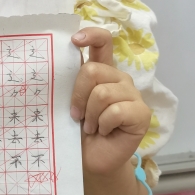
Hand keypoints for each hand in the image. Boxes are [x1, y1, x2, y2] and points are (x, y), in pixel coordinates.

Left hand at [70, 27, 150, 176]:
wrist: (90, 160)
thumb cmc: (77, 130)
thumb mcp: (68, 102)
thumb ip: (68, 82)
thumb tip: (53, 64)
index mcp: (102, 70)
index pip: (103, 41)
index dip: (91, 35)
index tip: (75, 40)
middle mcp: (118, 78)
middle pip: (93, 70)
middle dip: (78, 96)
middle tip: (77, 115)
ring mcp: (132, 94)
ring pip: (102, 93)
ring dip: (91, 114)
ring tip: (92, 127)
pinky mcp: (142, 112)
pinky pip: (115, 111)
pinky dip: (103, 124)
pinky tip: (105, 132)